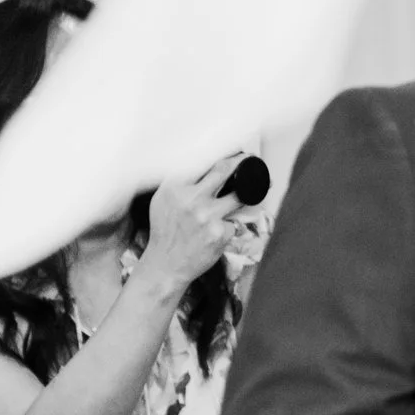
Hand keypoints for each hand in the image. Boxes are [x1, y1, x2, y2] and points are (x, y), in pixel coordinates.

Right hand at [137, 155, 248, 296]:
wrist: (166, 265)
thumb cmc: (166, 231)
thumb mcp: (163, 200)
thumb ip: (182, 181)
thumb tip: (205, 161)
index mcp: (174, 187)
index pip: (203, 160)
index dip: (223, 153)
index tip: (235, 149)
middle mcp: (191, 198)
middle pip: (225, 169)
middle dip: (242, 162)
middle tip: (251, 159)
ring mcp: (207, 216)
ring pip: (239, 195)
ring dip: (245, 194)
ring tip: (248, 193)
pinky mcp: (221, 233)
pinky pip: (235, 222)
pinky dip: (229, 226)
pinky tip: (214, 234)